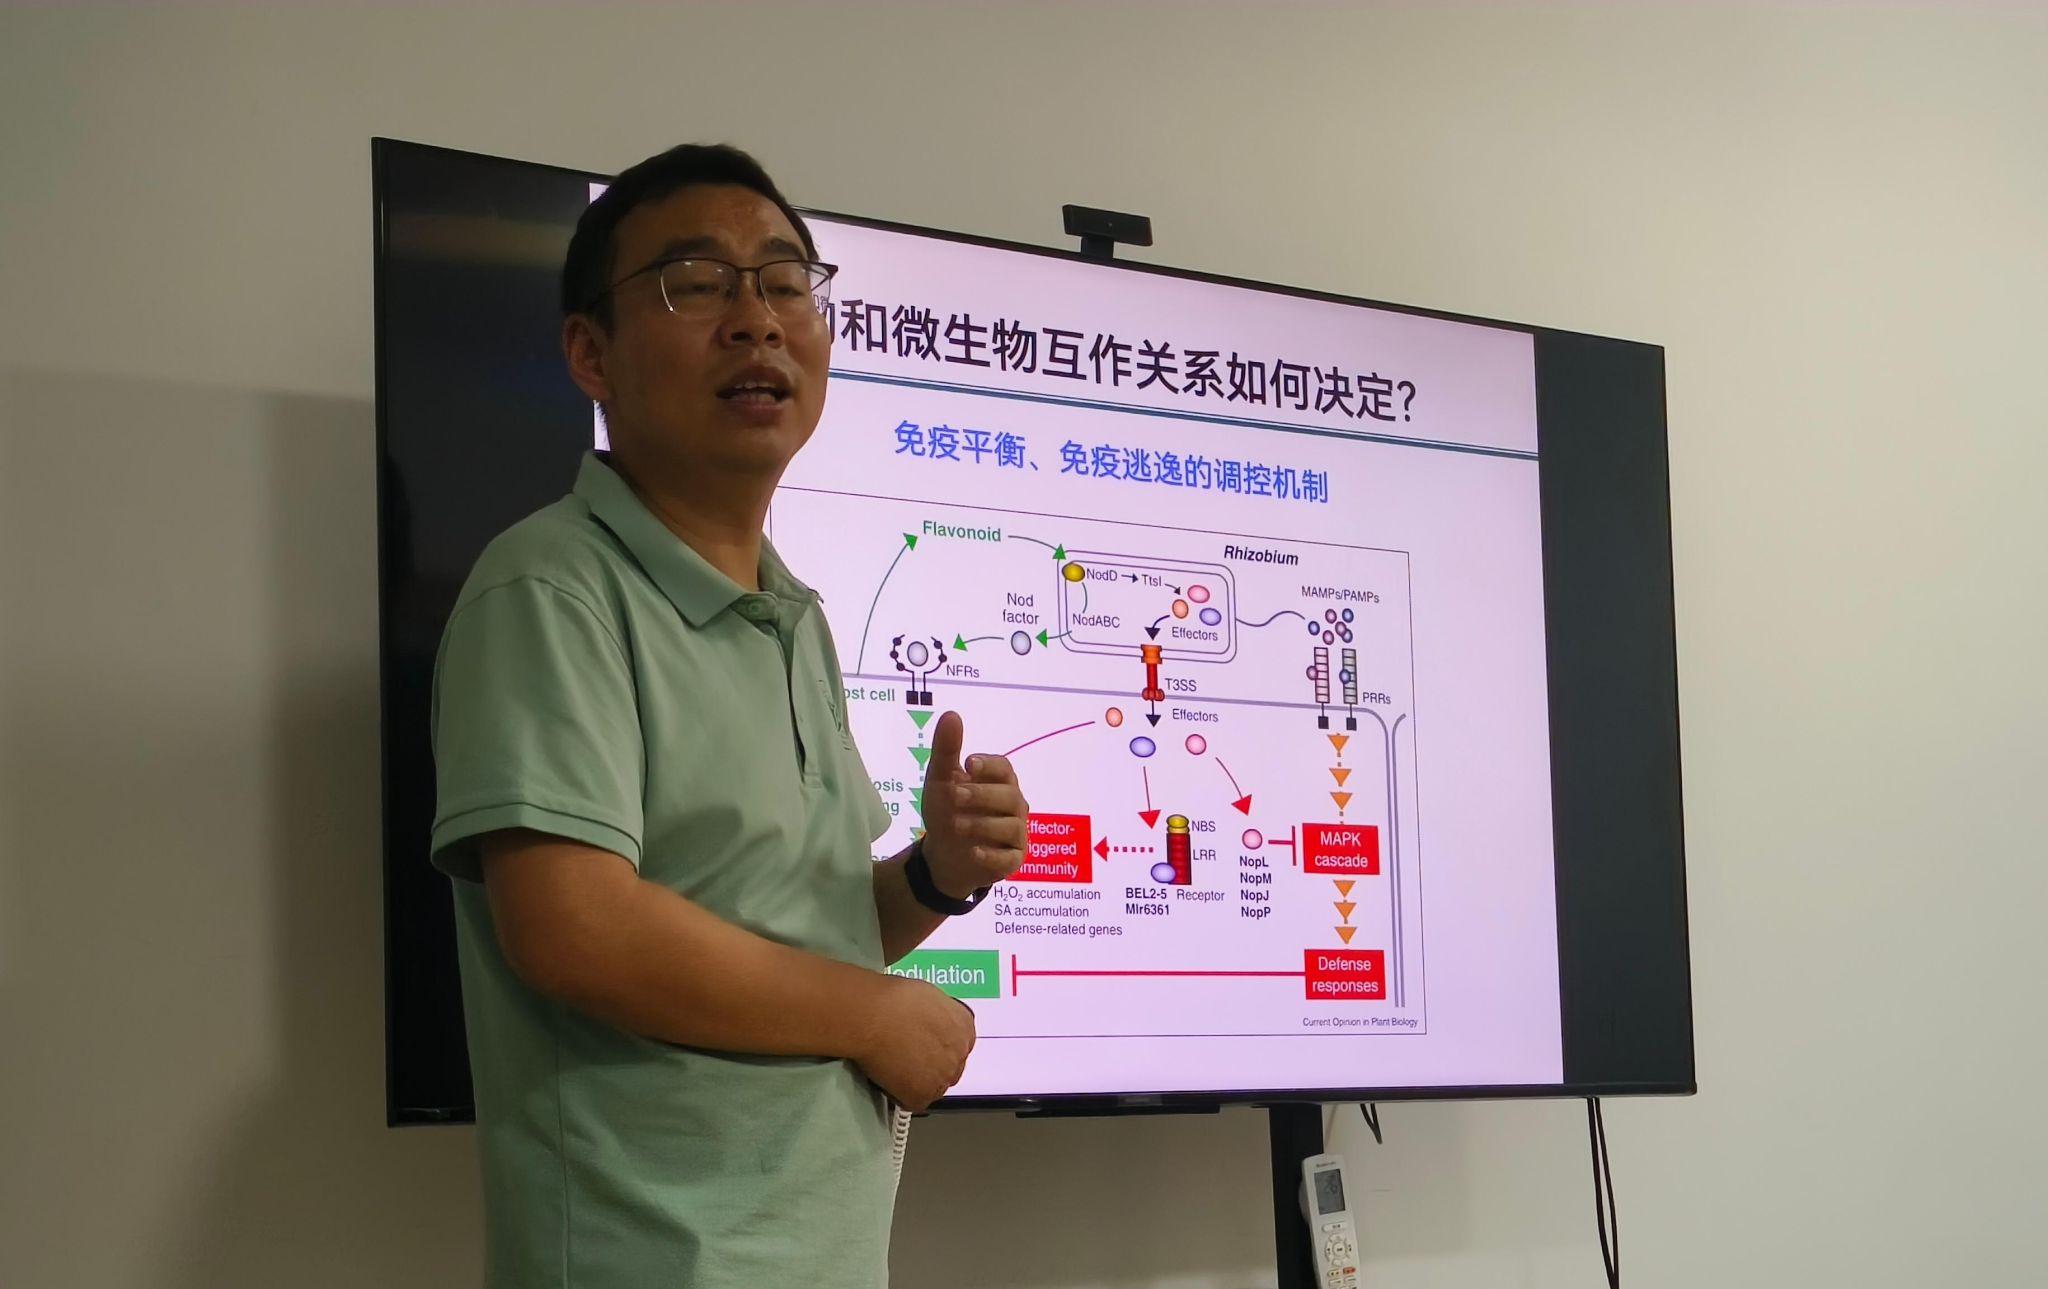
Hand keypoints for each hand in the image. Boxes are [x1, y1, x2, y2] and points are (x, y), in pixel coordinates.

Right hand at [856, 975, 975, 1110]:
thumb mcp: (929, 996)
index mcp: (965, 1026)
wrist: (875, 1015)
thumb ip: (938, 1015)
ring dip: (918, 1080)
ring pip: (933, 1085)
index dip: (939, 1045)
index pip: (959, 1044)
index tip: (924, 1044)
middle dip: (932, 1063)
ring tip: (894, 1066)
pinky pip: (913, 1100)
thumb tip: (929, 1023)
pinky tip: (888, 1076)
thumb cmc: (894, 998)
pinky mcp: (922, 1096)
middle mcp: (960, 1053)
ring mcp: (943, 1077)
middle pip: (950, 1066)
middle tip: (907, 1056)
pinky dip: (900, 1093)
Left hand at [919, 711, 1028, 899]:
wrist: (943, 855)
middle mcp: (1013, 805)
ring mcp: (1015, 833)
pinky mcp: (1012, 859)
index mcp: (999, 782)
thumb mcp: (940, 780)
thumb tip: (951, 714)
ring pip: (1011, 826)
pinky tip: (974, 851)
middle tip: (954, 795)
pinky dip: (993, 855)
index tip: (968, 764)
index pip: (1004, 768)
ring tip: (956, 825)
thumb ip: (947, 750)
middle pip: (1009, 796)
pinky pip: (1010, 857)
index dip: (989, 765)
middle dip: (982, 794)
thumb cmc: (948, 811)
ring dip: (983, 824)